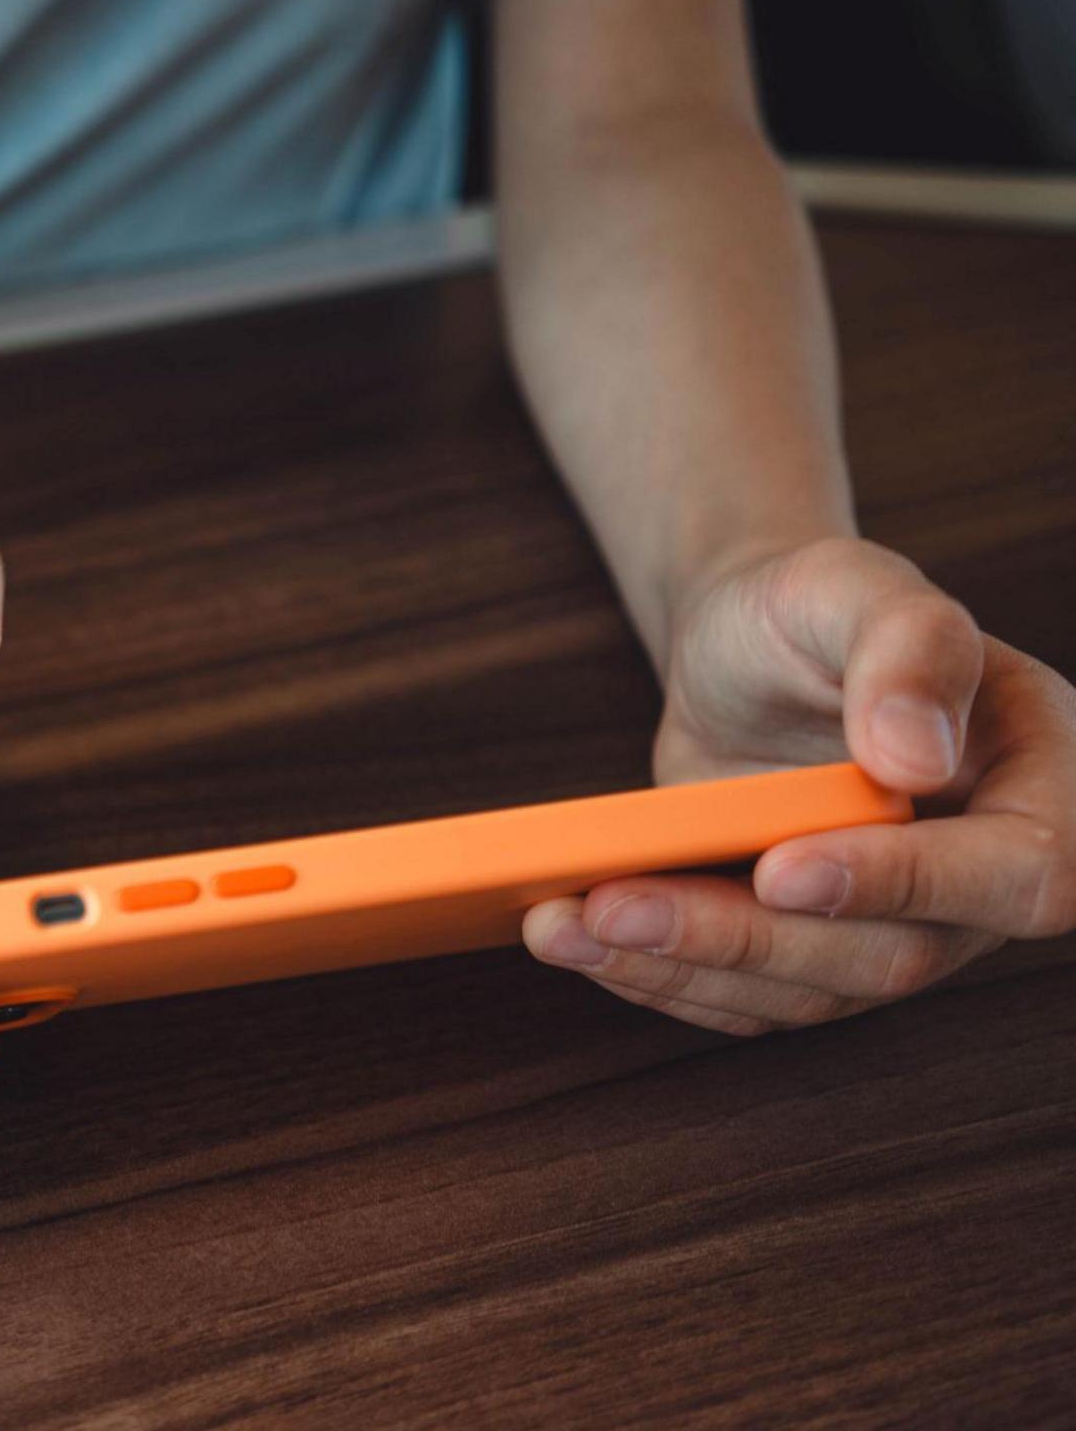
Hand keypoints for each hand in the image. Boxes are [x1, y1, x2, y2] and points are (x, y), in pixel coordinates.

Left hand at [525, 537, 1075, 1032]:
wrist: (751, 647)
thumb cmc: (816, 608)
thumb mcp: (855, 586)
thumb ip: (907, 648)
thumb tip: (915, 759)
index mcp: (1045, 786)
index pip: (1017, 873)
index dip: (904, 884)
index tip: (785, 868)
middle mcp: (983, 879)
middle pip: (890, 955)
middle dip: (742, 937)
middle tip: (613, 904)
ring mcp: (899, 928)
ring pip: (806, 992)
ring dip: (676, 968)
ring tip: (557, 925)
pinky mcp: (814, 954)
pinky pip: (749, 998)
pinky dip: (657, 977)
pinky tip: (572, 939)